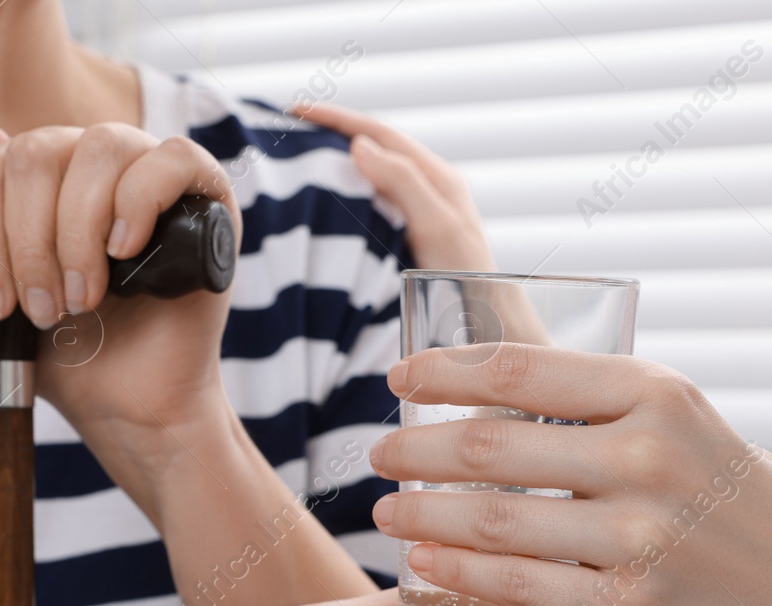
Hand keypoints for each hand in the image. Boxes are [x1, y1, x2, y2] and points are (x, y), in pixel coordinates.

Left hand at [0, 123, 241, 436]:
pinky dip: (139, 201)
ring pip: (99, 148)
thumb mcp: (7, 292)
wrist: (131, 406)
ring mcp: (151, 173)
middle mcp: (95, 165)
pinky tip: (126, 251)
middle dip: (28, 242)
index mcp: (45, 180)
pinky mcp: (207, 196)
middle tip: (43, 311)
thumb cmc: (74, 353)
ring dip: (79, 230)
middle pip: (38, 153)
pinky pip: (171, 158)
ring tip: (84, 297)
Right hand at [295, 102, 495, 271]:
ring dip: (333, 165)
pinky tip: (320, 208)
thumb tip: (359, 145)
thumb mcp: (437, 225)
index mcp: (437, 178)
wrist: (486, 327)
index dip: (336, 119)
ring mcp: (416, 215)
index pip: (379, 134)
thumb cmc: (467, 280)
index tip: (294, 111)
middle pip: (373, 148)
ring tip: (294, 162)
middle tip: (285, 132)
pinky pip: (368, 206)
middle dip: (330, 134)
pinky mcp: (406, 239)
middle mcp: (426, 190)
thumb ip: (403, 182)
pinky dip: (341, 197)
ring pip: (369, 177)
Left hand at [366, 345, 771, 605]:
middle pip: (490, 446)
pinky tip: (423, 559)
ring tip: (387, 508)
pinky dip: (458, 569)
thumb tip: (485, 396)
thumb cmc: (739, 503)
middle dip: (416, 449)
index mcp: (658, 394)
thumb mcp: (685, 425)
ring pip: (493, 519)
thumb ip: (600, 409)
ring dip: (423, 512)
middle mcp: (648, 456)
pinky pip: (518, 585)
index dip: (442, 372)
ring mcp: (640, 535)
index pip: (520, 371)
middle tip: (378, 452)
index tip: (398, 379)